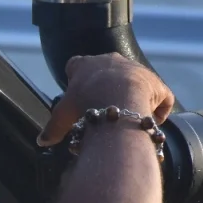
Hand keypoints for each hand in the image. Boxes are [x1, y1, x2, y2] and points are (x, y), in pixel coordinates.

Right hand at [37, 53, 175, 147]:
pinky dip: (158, 108)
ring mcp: (136, 69)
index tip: (79, 95)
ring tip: (129, 118)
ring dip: (133, 98)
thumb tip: (41, 141)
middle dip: (108, 88)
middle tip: (104, 109)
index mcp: (86, 64)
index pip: (78, 65)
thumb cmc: (85, 102)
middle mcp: (112, 61)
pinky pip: (160, 96)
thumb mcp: (63, 116)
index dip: (78, 80)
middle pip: (109, 71)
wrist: (118, 97)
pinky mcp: (157, 83)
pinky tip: (152, 122)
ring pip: (135, 82)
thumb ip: (52, 128)